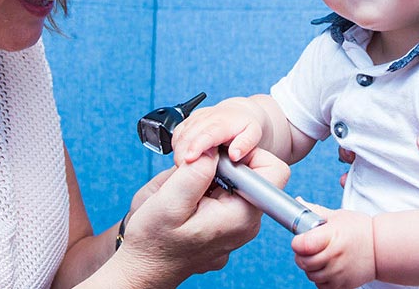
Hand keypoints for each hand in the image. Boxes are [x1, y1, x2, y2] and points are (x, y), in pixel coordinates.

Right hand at [117, 148, 289, 285]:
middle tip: (192, 169)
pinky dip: (207, 186)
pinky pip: (226, 192)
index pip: (274, 172)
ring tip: (185, 187)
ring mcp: (237, 224)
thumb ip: (195, 173)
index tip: (216, 155)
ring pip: (238, 180)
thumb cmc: (153, 243)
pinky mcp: (226, 223)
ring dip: (212, 174)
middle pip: (255, 173)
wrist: (145, 268)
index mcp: (240, 216)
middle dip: (225, 162)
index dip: (247, 152)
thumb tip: (215, 149)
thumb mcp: (167, 203)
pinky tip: (187, 196)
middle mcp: (246, 222)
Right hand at [171, 97, 267, 164]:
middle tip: (184, 172)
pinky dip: (176, 146)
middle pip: (188, 135)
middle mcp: (207, 117)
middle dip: (182, 153)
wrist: (238, 112)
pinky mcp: (188, 120)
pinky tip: (183, 157)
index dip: (196, 146)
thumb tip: (234, 155)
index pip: (206, 134)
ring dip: (178, 152)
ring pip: (180, 134)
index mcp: (222, 122)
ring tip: (184, 168)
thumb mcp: (253, 134)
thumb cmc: (244, 126)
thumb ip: (245, 144)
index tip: (189, 159)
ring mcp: (195, 118)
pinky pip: (177, 133)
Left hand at [291, 202, 374, 288]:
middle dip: (302, 255)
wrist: (382, 249)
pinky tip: (329, 267)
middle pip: (303, 262)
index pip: (302, 245)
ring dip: (311, 267)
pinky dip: (321, 278)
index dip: (298, 242)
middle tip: (310, 248)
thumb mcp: (338, 216)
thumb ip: (315, 211)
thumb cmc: (360, 230)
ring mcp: (339, 273)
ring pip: (311, 275)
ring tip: (321, 256)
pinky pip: (321, 286)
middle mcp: (335, 256)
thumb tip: (298, 201)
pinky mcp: (343, 285)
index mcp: (332, 236)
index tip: (301, 239)